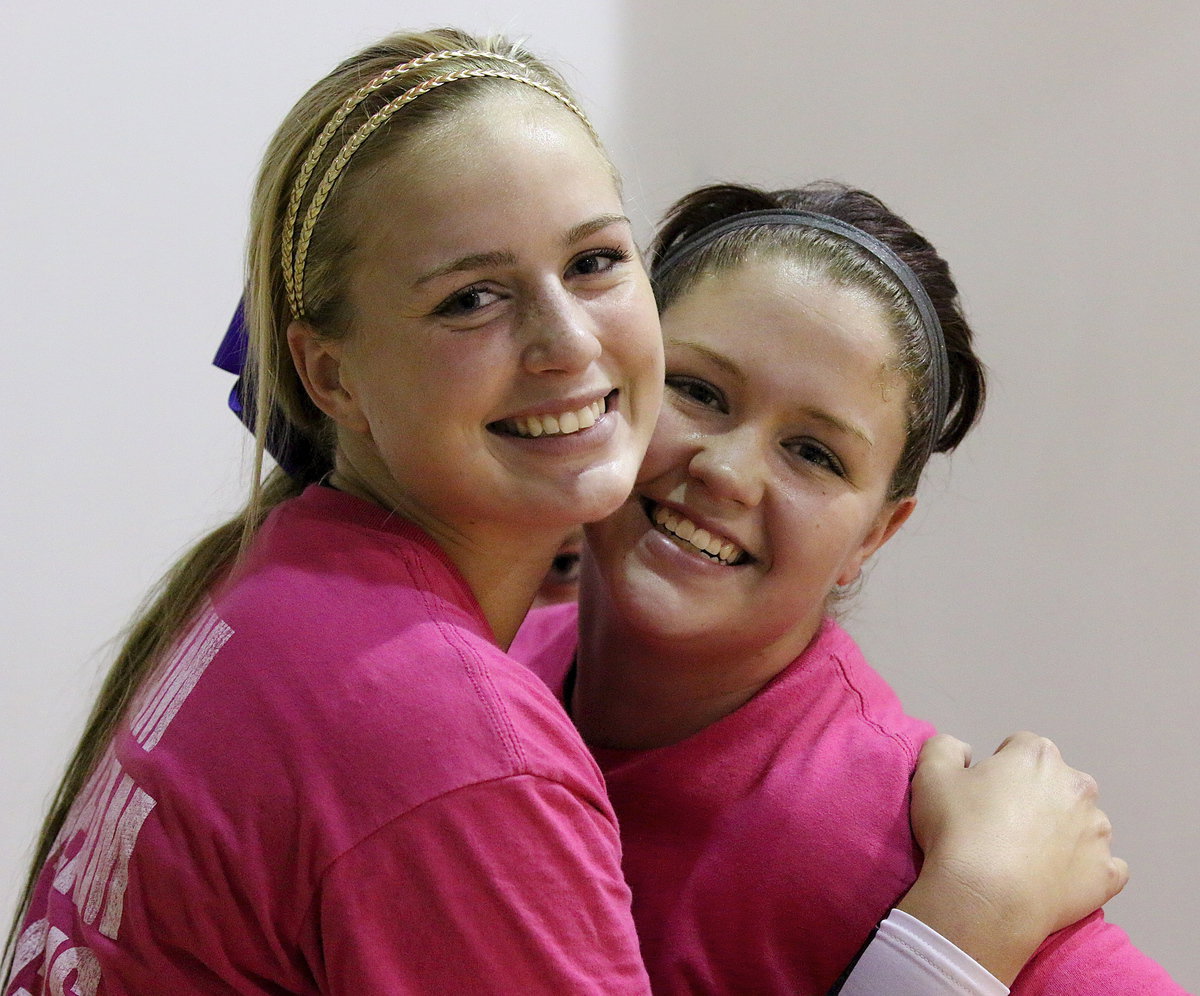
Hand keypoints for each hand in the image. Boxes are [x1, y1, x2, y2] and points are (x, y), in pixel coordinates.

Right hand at [896, 731, 1127, 984]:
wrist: (984, 898)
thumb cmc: (957, 830)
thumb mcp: (931, 773)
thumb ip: (946, 747)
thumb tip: (966, 752)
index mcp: (1037, 756)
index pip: (1021, 747)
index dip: (1000, 769)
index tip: (983, 794)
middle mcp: (1077, 786)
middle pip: (1058, 782)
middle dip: (1038, 796)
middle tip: (1004, 824)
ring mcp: (1098, 832)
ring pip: (1084, 823)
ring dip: (1064, 832)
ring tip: (1029, 857)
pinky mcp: (1107, 874)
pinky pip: (1106, 867)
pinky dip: (1087, 870)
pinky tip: (1060, 879)